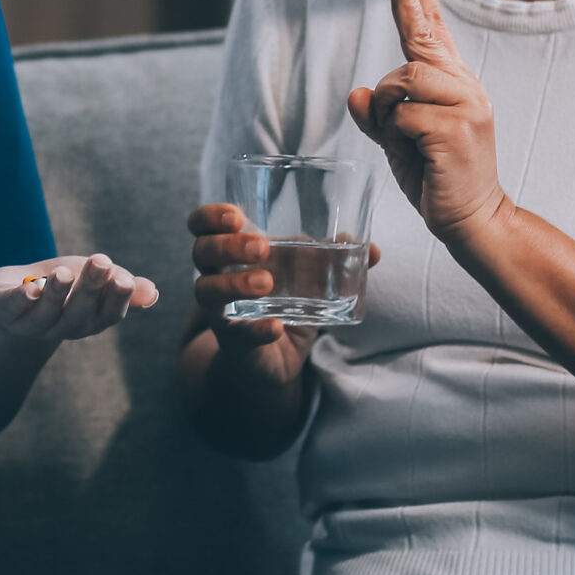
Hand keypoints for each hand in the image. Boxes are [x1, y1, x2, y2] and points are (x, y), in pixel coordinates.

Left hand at [0, 253, 157, 344]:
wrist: (12, 295)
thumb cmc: (63, 286)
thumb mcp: (94, 280)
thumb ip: (121, 285)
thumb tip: (153, 293)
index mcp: (91, 318)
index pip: (109, 313)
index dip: (117, 298)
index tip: (124, 278)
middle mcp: (64, 325)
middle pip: (79, 312)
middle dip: (90, 288)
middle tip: (101, 263)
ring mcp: (32, 322)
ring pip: (47, 312)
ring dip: (56, 293)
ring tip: (63, 273)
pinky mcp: (4, 310)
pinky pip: (13, 307)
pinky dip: (21, 297)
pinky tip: (30, 285)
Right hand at [188, 202, 379, 380]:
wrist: (272, 359)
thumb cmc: (282, 302)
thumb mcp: (306, 276)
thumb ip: (333, 259)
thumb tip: (372, 249)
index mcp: (230, 253)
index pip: (201, 225)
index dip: (210, 216)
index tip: (236, 215)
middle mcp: (216, 278)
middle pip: (201, 252)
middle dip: (227, 245)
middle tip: (262, 247)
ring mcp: (221, 312)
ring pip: (206, 291)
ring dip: (235, 283)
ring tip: (266, 282)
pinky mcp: (233, 342)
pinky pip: (237, 335)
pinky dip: (257, 330)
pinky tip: (277, 327)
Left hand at [349, 0, 506, 242]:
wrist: (474, 220)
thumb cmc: (437, 179)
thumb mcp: (400, 143)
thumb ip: (379, 118)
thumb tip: (356, 94)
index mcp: (455, 85)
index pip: (436, 29)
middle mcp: (465, 86)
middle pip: (421, 38)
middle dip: (404, 1)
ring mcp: (465, 105)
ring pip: (402, 79)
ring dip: (388, 109)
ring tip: (404, 138)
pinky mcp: (457, 128)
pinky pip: (403, 115)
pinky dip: (395, 135)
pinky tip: (417, 153)